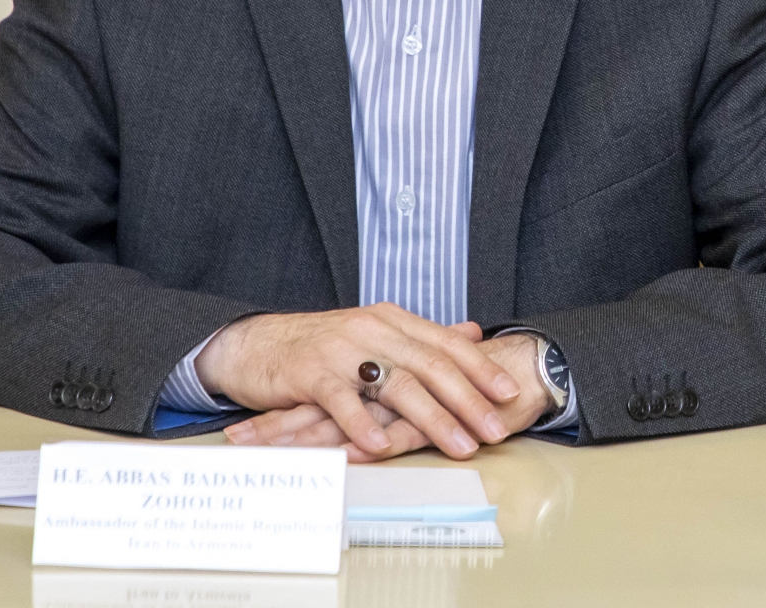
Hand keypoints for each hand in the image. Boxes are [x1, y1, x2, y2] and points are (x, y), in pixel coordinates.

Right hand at [200, 305, 520, 459]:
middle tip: (496, 429)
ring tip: (460, 444)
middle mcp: (371, 329)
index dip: (480, 367)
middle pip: (430, 365)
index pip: (445, 342)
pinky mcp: (311, 373)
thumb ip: (423, 337)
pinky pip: (342, 401)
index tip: (510, 392)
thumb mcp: (375, 334)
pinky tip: (381, 446)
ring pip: (396, 384)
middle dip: (468, 400)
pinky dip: (362, 425)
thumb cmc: (320, 348)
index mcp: (391, 320)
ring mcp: (341, 350)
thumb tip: (470, 331)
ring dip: (432, 418)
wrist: (255, 344)